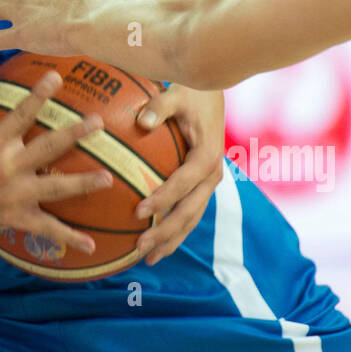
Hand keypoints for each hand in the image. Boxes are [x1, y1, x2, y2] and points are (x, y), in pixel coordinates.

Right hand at [0, 52, 113, 253]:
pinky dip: (69, 238)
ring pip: (53, 189)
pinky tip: (91, 245)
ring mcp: (14, 196)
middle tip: (98, 123)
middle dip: (72, 136)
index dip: (38, 96)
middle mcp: (6, 168)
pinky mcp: (18, 218)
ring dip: (81, 184)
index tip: (57, 77)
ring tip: (108, 178)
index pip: (20, 115)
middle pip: (45, 150)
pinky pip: (47, 229)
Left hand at [129, 85, 225, 264]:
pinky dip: (173, 231)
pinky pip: (189, 212)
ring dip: (170, 240)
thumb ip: (159, 106)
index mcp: (207, 155)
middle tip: (139, 247)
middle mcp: (212, 174)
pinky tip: (155, 245)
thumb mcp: (176, 93)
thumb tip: (142, 121)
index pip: (184, 183)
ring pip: (191, 219)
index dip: (163, 198)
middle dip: (165, 232)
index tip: (137, 212)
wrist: (211, 94)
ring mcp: (209, 183)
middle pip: (189, 211)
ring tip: (146, 258)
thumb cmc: (190, 92)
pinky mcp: (203, 186)